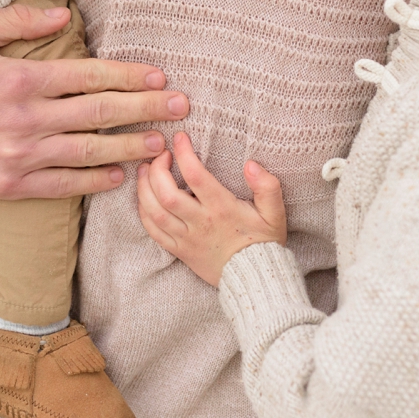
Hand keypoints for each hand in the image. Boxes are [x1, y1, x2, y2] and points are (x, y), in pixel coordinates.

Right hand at [0, 4, 187, 198]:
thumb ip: (18, 22)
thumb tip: (64, 15)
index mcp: (22, 78)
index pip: (90, 76)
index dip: (130, 77)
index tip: (159, 77)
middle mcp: (28, 118)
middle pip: (101, 113)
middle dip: (147, 109)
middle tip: (181, 107)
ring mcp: (21, 155)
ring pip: (90, 151)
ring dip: (131, 148)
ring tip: (162, 144)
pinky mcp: (10, 185)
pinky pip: (63, 185)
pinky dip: (94, 181)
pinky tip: (120, 177)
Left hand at [136, 132, 286, 286]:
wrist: (255, 279)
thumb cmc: (264, 242)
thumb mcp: (275, 214)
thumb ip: (267, 187)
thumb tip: (251, 164)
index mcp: (222, 209)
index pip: (195, 175)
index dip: (184, 153)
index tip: (179, 138)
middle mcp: (200, 223)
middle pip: (166, 193)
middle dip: (157, 169)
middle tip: (161, 154)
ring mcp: (187, 238)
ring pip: (154, 212)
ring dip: (144, 188)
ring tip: (144, 170)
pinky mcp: (179, 251)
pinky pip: (154, 231)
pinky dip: (144, 212)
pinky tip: (144, 198)